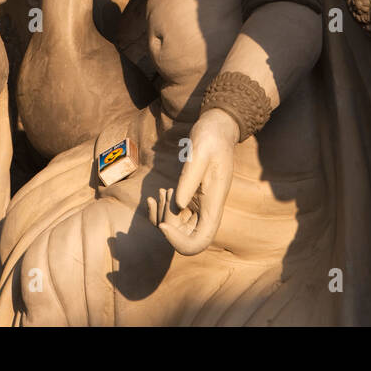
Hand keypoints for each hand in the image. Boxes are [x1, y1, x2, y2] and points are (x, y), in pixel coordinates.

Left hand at [148, 108, 237, 255]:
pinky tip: (154, 197)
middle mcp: (207, 212)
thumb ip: (188, 180)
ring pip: (177, 229)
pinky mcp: (190, 200)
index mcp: (214, 206)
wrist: (217, 129)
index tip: (163, 225)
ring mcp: (198, 207)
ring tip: (160, 193)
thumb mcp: (199, 155)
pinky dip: (160, 211)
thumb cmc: (211, 139)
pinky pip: (173, 216)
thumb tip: (178, 205)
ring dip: (162, 217)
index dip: (179, 242)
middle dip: (166, 224)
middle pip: (185, 239)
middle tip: (163, 195)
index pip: (199, 242)